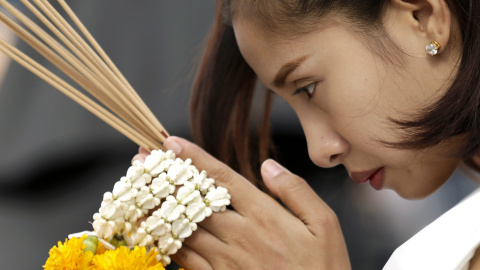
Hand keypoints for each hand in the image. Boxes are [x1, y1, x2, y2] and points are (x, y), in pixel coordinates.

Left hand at [133, 136, 350, 268]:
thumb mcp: (325, 225)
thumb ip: (296, 191)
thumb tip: (267, 165)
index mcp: (264, 215)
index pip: (221, 178)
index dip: (193, 158)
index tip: (170, 142)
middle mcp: (239, 235)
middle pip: (192, 201)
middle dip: (163, 179)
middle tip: (138, 162)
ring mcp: (226, 261)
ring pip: (181, 230)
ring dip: (155, 210)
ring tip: (133, 193)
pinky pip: (185, 262)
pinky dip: (166, 245)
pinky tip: (151, 234)